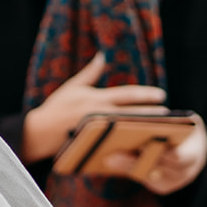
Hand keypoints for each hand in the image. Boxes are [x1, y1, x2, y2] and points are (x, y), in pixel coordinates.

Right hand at [20, 53, 165, 163]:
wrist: (37, 133)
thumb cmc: (55, 108)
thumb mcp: (72, 87)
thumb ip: (90, 73)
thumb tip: (102, 56)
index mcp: (95, 99)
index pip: (126, 95)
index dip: (145, 95)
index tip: (162, 95)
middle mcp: (98, 114)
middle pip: (131, 115)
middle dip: (151, 115)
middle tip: (169, 116)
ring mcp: (96, 133)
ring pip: (126, 132)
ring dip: (143, 131)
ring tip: (160, 132)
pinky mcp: (92, 147)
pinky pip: (114, 148)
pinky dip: (128, 148)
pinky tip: (141, 151)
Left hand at [103, 116, 206, 194]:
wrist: (197, 151)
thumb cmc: (186, 130)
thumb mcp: (186, 122)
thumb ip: (172, 123)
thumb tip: (143, 120)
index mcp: (193, 154)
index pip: (176, 157)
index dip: (158, 151)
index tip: (139, 144)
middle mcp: (185, 172)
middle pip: (156, 169)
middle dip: (134, 162)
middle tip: (112, 155)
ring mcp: (174, 182)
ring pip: (147, 177)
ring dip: (126, 168)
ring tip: (108, 158)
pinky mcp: (163, 187)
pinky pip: (144, 180)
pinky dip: (129, 171)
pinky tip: (113, 162)